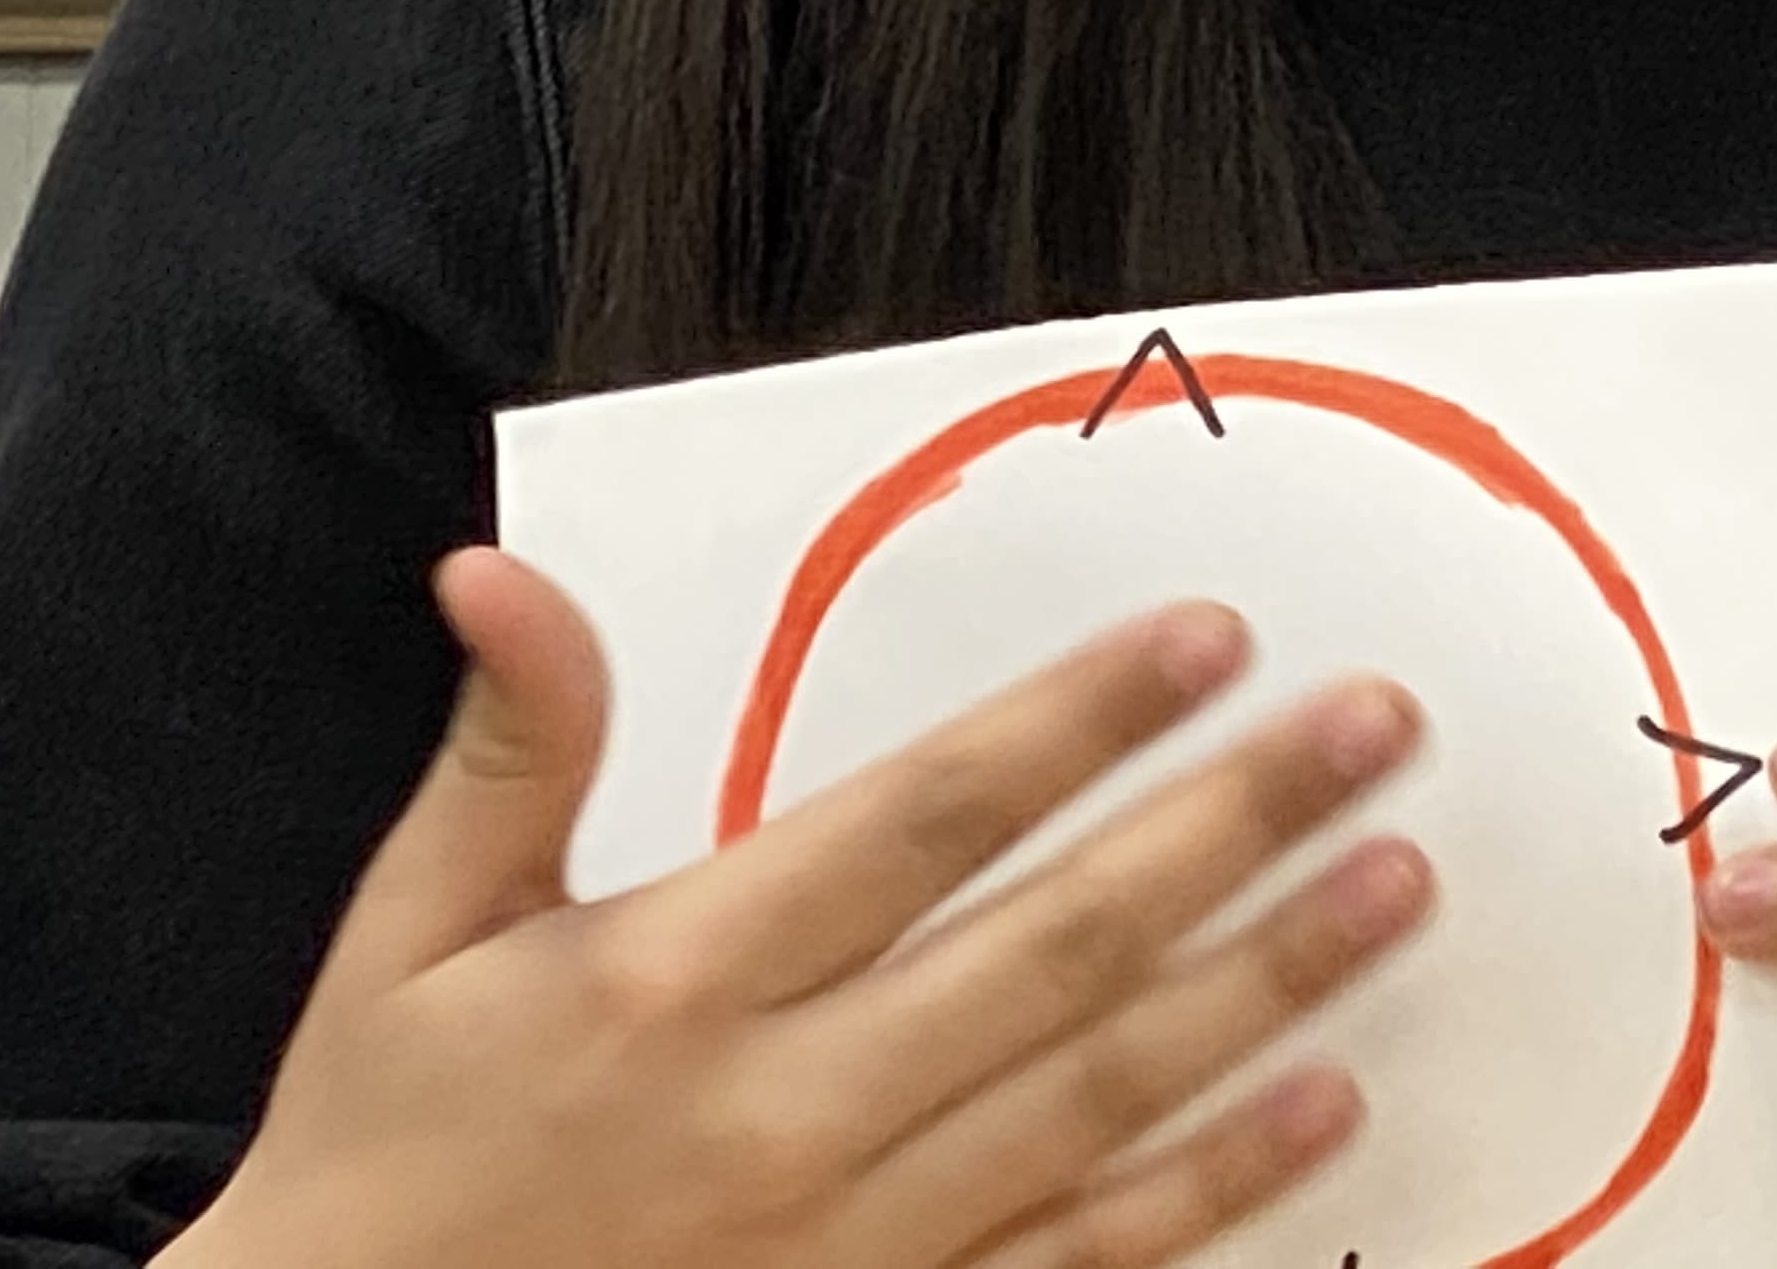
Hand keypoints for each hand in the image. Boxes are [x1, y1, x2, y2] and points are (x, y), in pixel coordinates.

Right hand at [174, 549, 1433, 1268]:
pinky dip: (1214, 1185)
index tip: (1210, 638)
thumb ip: (504, 755)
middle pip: (1058, 943)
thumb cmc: (381, 1163)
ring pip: (1103, 1093)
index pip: (925, 818)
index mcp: (676, 984)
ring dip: (1268, 984)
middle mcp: (785, 1112)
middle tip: (1373, 729)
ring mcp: (854, 1242)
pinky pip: (1085, 1256)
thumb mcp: (406, 941)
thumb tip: (497, 575)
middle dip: (1233, 823)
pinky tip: (1323, 1107)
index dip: (1078, 721)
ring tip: (1395, 884)